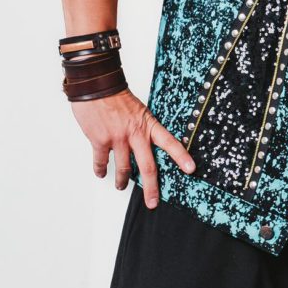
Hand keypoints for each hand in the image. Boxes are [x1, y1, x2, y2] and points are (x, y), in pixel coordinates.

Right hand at [73, 89, 194, 208]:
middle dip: (151, 188)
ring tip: (122, 186)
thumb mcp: (139, 110)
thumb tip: (143, 144)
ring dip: (123, 181)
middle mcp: (135, 134)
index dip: (181, 156)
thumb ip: (142, 128)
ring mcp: (118, 139)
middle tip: (152, 202)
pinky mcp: (100, 140)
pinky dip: (101, 169)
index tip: (191, 170)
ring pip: (125, 168)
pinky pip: (102, 161)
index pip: (170, 142)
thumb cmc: (116, 96)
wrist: (96, 85)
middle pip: (148, 166)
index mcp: (148, 125)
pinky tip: (101, 174)